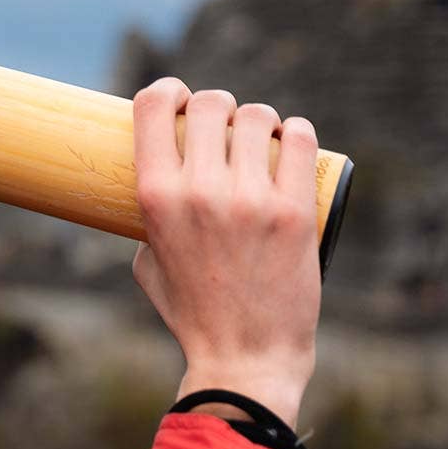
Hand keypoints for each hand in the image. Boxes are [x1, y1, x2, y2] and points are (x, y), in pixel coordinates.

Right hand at [131, 78, 321, 428]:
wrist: (244, 357)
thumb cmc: (192, 313)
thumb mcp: (146, 262)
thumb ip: (151, 216)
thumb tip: (166, 180)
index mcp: (155, 198)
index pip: (154, 106)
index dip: (168, 90)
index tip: (180, 100)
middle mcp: (200, 191)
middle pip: (211, 103)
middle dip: (216, 105)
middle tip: (224, 127)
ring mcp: (251, 200)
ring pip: (257, 116)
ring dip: (257, 120)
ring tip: (260, 140)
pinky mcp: (295, 212)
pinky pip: (300, 139)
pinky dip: (296, 132)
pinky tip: (291, 141)